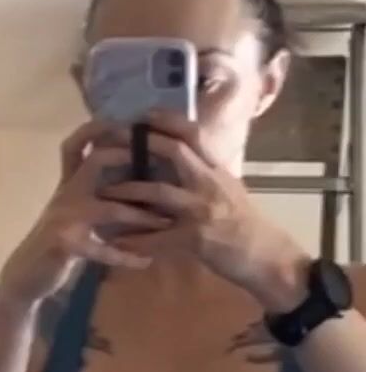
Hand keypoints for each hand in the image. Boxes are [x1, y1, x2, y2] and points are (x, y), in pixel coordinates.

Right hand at [0, 120, 170, 309]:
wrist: (26, 274)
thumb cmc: (55, 241)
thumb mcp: (71, 209)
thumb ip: (93, 190)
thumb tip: (134, 175)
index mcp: (68, 181)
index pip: (79, 142)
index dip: (102, 128)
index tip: (134, 125)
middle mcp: (66, 193)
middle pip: (97, 160)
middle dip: (131, 157)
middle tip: (161, 165)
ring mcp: (64, 218)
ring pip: (110, 209)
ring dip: (141, 216)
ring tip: (166, 222)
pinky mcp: (64, 244)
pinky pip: (102, 249)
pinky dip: (125, 256)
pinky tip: (145, 261)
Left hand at [98, 112, 310, 305]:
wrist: (266, 256)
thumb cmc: (246, 225)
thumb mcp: (228, 191)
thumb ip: (205, 176)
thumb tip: (184, 162)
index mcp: (216, 169)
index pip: (192, 134)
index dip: (167, 121)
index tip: (143, 114)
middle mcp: (209, 183)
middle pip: (175, 152)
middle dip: (142, 144)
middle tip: (112, 140)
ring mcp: (202, 210)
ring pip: (159, 192)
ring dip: (129, 190)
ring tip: (104, 190)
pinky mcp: (195, 239)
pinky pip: (158, 239)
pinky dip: (135, 241)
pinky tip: (115, 242)